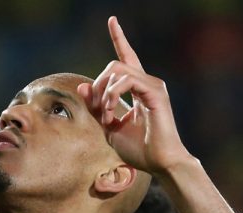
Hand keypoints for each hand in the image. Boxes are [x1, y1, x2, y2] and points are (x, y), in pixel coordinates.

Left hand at [77, 16, 193, 175]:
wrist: (159, 163)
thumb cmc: (139, 149)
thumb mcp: (109, 127)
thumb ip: (96, 107)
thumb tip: (83, 86)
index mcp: (137, 89)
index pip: (127, 57)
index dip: (119, 37)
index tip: (112, 20)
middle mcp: (147, 83)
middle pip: (113, 65)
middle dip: (98, 86)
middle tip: (100, 112)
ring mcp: (153, 86)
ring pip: (117, 71)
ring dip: (104, 94)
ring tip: (107, 116)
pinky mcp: (156, 93)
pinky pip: (126, 81)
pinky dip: (112, 96)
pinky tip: (112, 113)